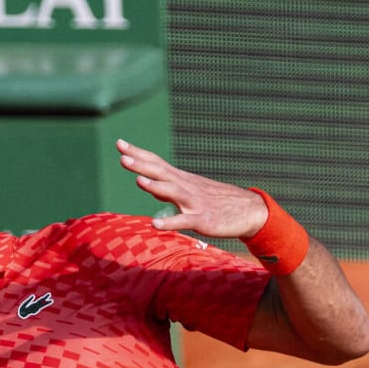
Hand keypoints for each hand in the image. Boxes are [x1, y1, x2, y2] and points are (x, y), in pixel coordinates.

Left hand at [117, 139, 267, 239]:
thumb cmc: (215, 201)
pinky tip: (155, 224)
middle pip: (161, 173)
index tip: (120, 143)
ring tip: (138, 180)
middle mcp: (186, 187)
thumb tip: (147, 181)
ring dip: (156, 186)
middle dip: (142, 165)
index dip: (139, 153)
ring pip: (173, 192)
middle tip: (122, 157)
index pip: (156, 162)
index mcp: (181, 179)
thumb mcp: (189, 191)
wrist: (248, 211)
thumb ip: (166, 187)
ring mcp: (194, 202)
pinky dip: (170, 222)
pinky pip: (184, 221)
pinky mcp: (202, 219)